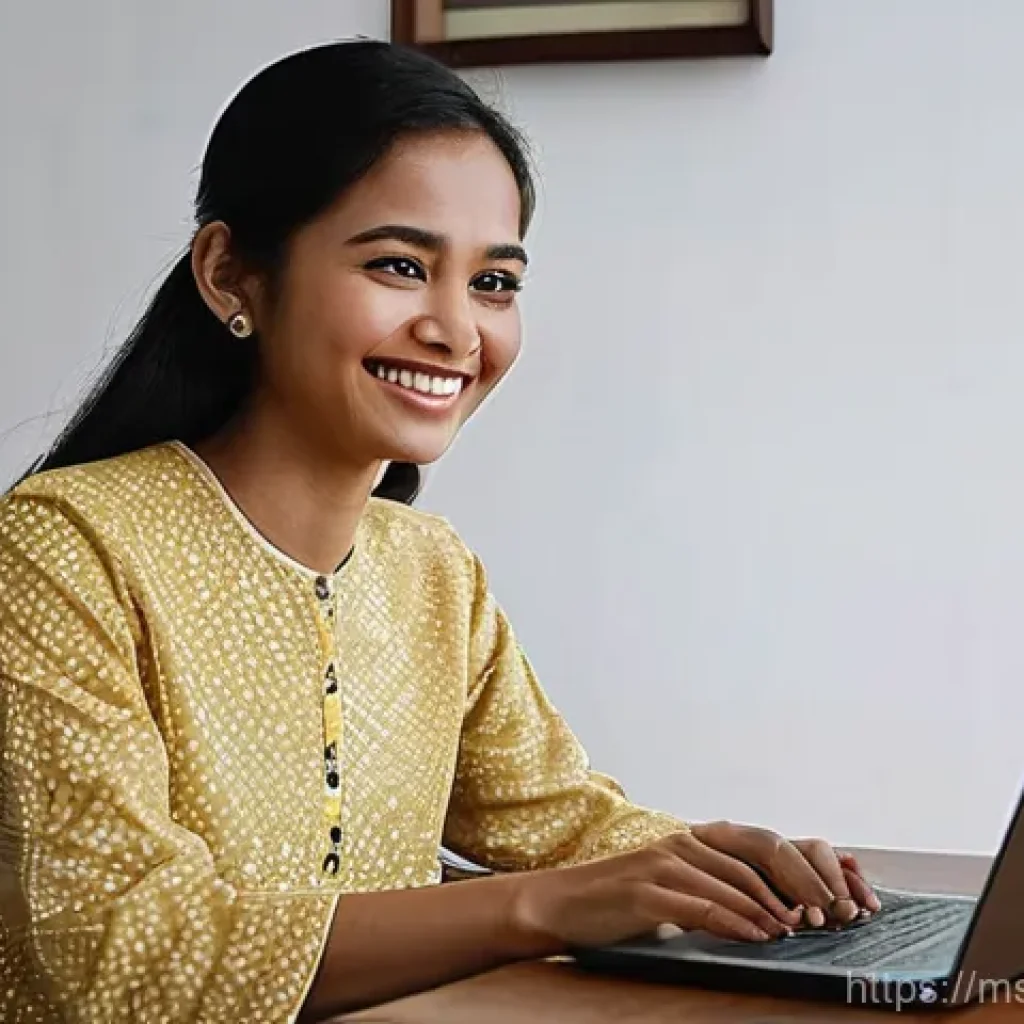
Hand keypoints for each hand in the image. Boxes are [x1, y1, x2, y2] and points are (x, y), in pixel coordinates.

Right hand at [507, 824, 880, 954]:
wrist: (563, 904)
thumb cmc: (622, 900)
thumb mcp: (674, 887)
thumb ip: (714, 888)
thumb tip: (774, 912)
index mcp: (694, 839)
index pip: (760, 845)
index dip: (798, 869)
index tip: (828, 898)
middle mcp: (683, 843)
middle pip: (756, 859)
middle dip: (797, 889)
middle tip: (825, 919)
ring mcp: (664, 864)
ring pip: (734, 884)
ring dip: (771, 910)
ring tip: (798, 932)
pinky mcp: (646, 892)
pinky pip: (702, 907)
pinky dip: (735, 923)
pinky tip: (757, 938)